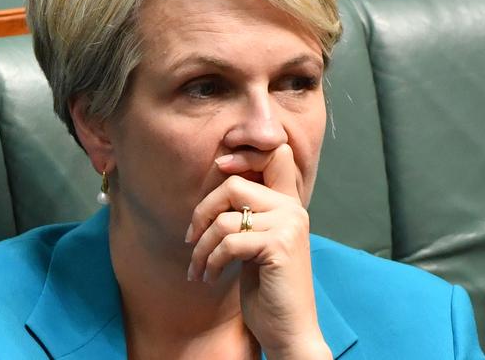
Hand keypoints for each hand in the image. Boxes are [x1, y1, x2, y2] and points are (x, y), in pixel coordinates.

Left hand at [185, 144, 330, 358]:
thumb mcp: (257, 243)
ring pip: (224, 219)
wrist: (289, 330)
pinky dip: (211, 261)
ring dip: (201, 248)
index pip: (275, 155)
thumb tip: (218, 185)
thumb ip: (249, 214)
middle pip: (234, 186)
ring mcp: (288, 225)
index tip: (220, 166)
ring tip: (198, 269)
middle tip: (191, 239)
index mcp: (289, 204)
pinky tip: (209, 278)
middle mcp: (293, 209)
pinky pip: (228, 242)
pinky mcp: (279, 246)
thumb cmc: (268, 288)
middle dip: (202, 212)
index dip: (245, 153)